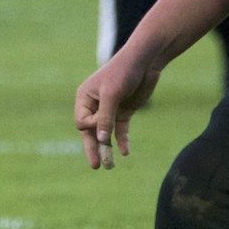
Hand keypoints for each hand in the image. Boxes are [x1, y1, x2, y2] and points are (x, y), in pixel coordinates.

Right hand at [73, 50, 160, 169]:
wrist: (145, 61)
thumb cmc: (123, 72)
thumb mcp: (112, 94)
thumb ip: (105, 117)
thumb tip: (101, 140)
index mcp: (84, 98)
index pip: (82, 122)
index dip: (93, 126)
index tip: (105, 117)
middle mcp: (94, 105)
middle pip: (91, 132)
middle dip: (93, 149)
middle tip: (96, 166)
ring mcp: (110, 110)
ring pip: (105, 134)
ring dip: (108, 149)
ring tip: (109, 167)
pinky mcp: (124, 111)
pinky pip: (120, 130)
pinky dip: (122, 141)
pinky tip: (126, 153)